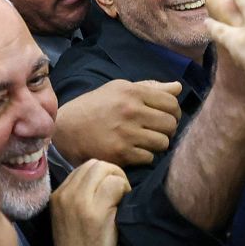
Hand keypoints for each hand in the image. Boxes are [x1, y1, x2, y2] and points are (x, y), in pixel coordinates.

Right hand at [50, 159, 131, 245]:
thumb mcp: (72, 221)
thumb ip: (82, 197)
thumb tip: (104, 177)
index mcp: (56, 197)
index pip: (84, 167)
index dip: (103, 176)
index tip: (111, 195)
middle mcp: (63, 195)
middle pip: (96, 164)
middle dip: (114, 175)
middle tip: (121, 197)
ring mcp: (76, 202)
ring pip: (107, 170)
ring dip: (120, 183)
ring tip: (122, 204)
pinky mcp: (93, 212)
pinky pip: (116, 184)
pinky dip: (125, 193)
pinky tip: (122, 212)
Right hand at [53, 80, 181, 165]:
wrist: (66, 128)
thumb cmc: (95, 106)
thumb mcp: (118, 89)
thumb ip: (149, 87)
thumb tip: (178, 88)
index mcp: (133, 92)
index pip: (171, 102)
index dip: (174, 111)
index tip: (167, 116)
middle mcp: (131, 111)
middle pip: (171, 123)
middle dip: (168, 129)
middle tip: (158, 131)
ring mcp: (126, 133)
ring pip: (163, 142)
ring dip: (158, 144)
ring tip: (148, 142)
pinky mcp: (121, 154)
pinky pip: (149, 158)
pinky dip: (145, 156)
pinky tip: (135, 151)